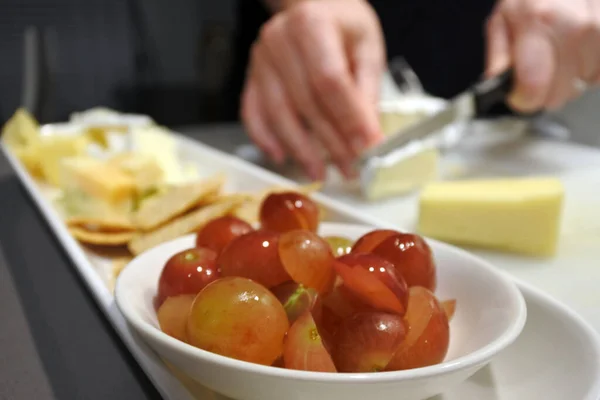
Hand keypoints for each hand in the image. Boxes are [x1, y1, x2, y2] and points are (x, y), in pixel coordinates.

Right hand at [241, 0, 384, 179]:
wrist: (313, 8)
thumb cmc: (341, 26)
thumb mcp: (366, 49)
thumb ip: (366, 93)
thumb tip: (368, 138)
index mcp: (313, 24)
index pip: (330, 80)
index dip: (348, 118)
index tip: (366, 147)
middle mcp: (280, 39)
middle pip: (306, 102)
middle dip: (330, 142)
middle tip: (350, 168)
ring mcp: (261, 59)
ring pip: (279, 114)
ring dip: (301, 149)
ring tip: (320, 172)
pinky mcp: (252, 77)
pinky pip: (253, 113)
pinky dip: (266, 138)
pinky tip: (282, 156)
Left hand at [486, 0, 599, 111]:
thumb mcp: (503, 18)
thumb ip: (498, 56)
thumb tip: (497, 86)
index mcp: (538, 22)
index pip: (534, 84)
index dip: (525, 99)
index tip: (520, 97)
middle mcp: (574, 26)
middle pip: (561, 91)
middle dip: (546, 92)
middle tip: (539, 76)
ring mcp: (598, 29)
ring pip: (584, 83)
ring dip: (570, 79)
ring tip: (560, 58)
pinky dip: (589, 69)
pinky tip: (577, 55)